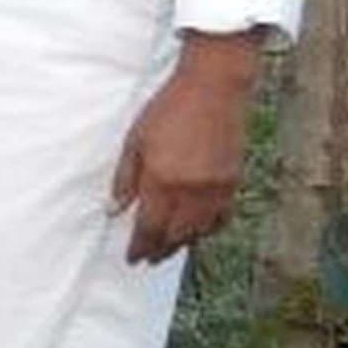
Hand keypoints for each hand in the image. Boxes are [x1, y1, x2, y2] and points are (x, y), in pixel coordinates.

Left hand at [110, 32, 261, 263]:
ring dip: (182, 243)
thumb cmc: (168, 109)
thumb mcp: (135, 140)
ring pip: (199, 231)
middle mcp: (190, 191)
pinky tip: (198, 230)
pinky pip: (221, 217)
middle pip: (174, 235)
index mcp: (162, 180)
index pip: (149, 227)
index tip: (133, 258)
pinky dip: (208, 229)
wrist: (213, 88)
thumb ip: (125, 179)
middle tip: (148, 259)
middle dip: (160, 250)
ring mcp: (215, 188)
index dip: (140, 247)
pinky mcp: (233, 182)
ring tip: (169, 249)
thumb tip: (114, 210)